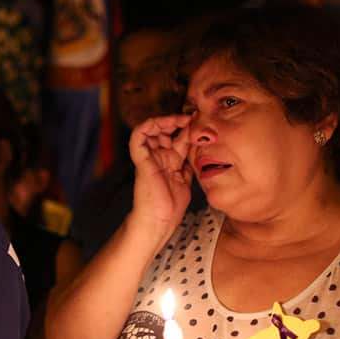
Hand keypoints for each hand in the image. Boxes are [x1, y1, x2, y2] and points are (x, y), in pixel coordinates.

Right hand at [128, 114, 193, 241]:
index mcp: (170, 161)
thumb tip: (199, 149)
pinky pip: (138, 136)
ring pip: (151, 129)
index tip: (201, 121)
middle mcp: (159, 157)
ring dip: (164, 120)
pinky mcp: (142, 159)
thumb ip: (189, 164)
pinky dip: (148, 125)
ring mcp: (149, 157)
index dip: (189, 128)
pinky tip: (162, 122)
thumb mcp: (187, 180)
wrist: (159, 220)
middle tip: (192, 118)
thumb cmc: (171, 206)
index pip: (178, 138)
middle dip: (178, 121)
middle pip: (165, 131)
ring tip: (179, 119)